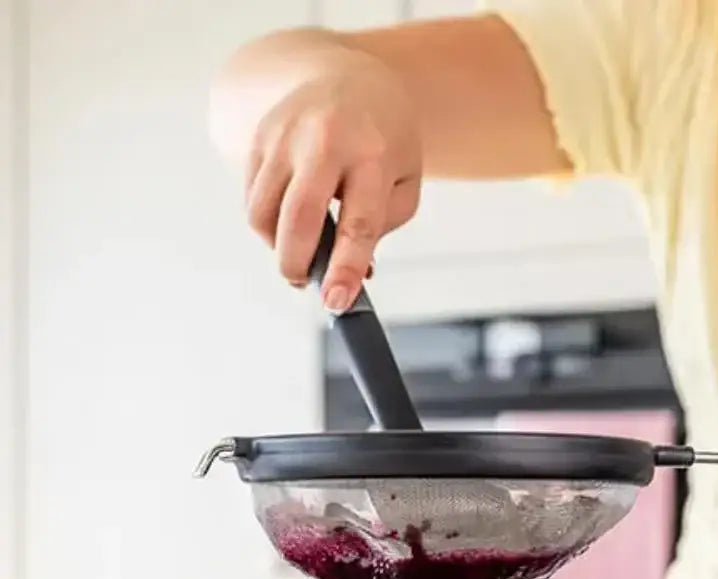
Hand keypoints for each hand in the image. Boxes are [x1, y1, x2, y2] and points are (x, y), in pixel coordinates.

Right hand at [236, 43, 421, 310]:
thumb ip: (383, 225)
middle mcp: (324, 140)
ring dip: (277, 246)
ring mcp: (285, 135)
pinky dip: (267, 224)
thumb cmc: (383, 139)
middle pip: (298, 219)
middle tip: (305, 282)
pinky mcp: (259, 138)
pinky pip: (252, 199)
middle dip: (297, 264)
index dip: (344, 269)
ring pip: (263, 213)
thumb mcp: (405, 180)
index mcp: (372, 154)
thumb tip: (352, 271)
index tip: (335, 301)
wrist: (349, 78)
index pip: (357, 224)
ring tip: (299, 250)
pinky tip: (288, 220)